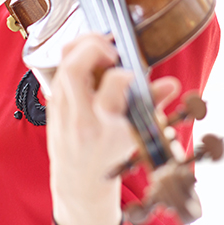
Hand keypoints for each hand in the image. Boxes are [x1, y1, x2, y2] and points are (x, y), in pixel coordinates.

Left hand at [46, 34, 178, 224]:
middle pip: (74, 70)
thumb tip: (171, 84)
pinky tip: (92, 57)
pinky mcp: (52, 100)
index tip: (132, 74)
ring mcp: (61, 107)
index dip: (122, 75)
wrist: (79, 178)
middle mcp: (78, 115)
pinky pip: (59, 68)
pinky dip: (76, 55)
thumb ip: (151, 106)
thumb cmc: (108, 155)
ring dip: (84, 46)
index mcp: (102, 126)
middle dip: (93, 48)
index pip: (108, 91)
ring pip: (64, 64)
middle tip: (112, 50)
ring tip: (104, 48)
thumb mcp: (135, 136)